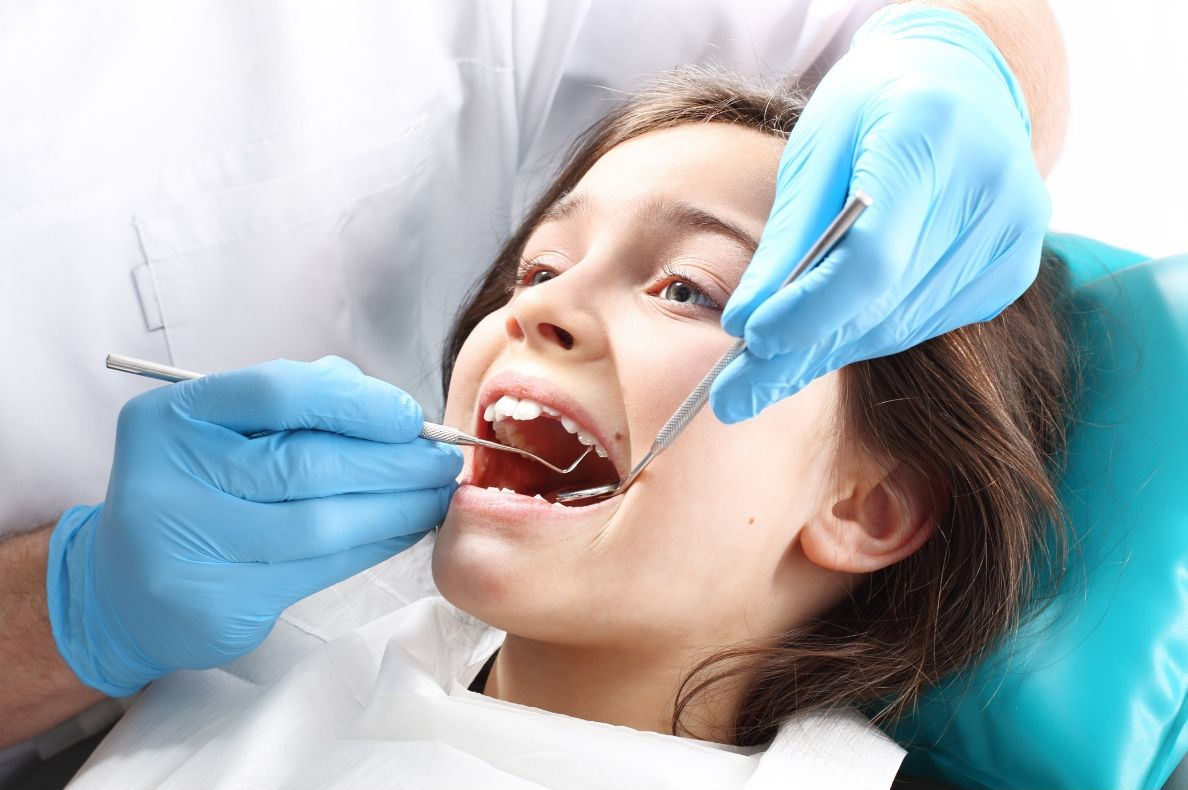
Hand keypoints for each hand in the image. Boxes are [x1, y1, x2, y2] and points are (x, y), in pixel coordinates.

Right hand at [46, 356, 461, 695]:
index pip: (278, 392)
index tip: (409, 415)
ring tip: (434, 494)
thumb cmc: (199, 491)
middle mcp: (168, 480)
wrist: (126, 587)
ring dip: (397, 508)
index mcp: (171, 418)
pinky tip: (404, 529)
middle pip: (308, 463)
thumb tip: (393, 408)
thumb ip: (302, 403)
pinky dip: (376, 544)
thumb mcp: (228, 430)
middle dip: (393, 461)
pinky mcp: (217, 604)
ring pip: (322, 523)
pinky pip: (321, 569)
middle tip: (443, 460)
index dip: (357, 402)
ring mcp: (187, 549)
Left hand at [712, 5, 1048, 421]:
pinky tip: (834, 325)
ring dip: (833, 346)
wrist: (956, 82)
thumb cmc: (869, 109)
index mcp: (933, 133)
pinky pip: (927, 323)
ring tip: (772, 361)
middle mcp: (992, 184)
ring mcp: (1015, 232)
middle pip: (886, 300)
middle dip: (804, 347)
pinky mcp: (1014, 267)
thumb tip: (744, 328)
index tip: (750, 341)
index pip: (871, 257)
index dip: (808, 310)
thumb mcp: (812, 153)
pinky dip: (872, 332)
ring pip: (904, 324)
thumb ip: (785, 242)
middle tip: (735, 392)